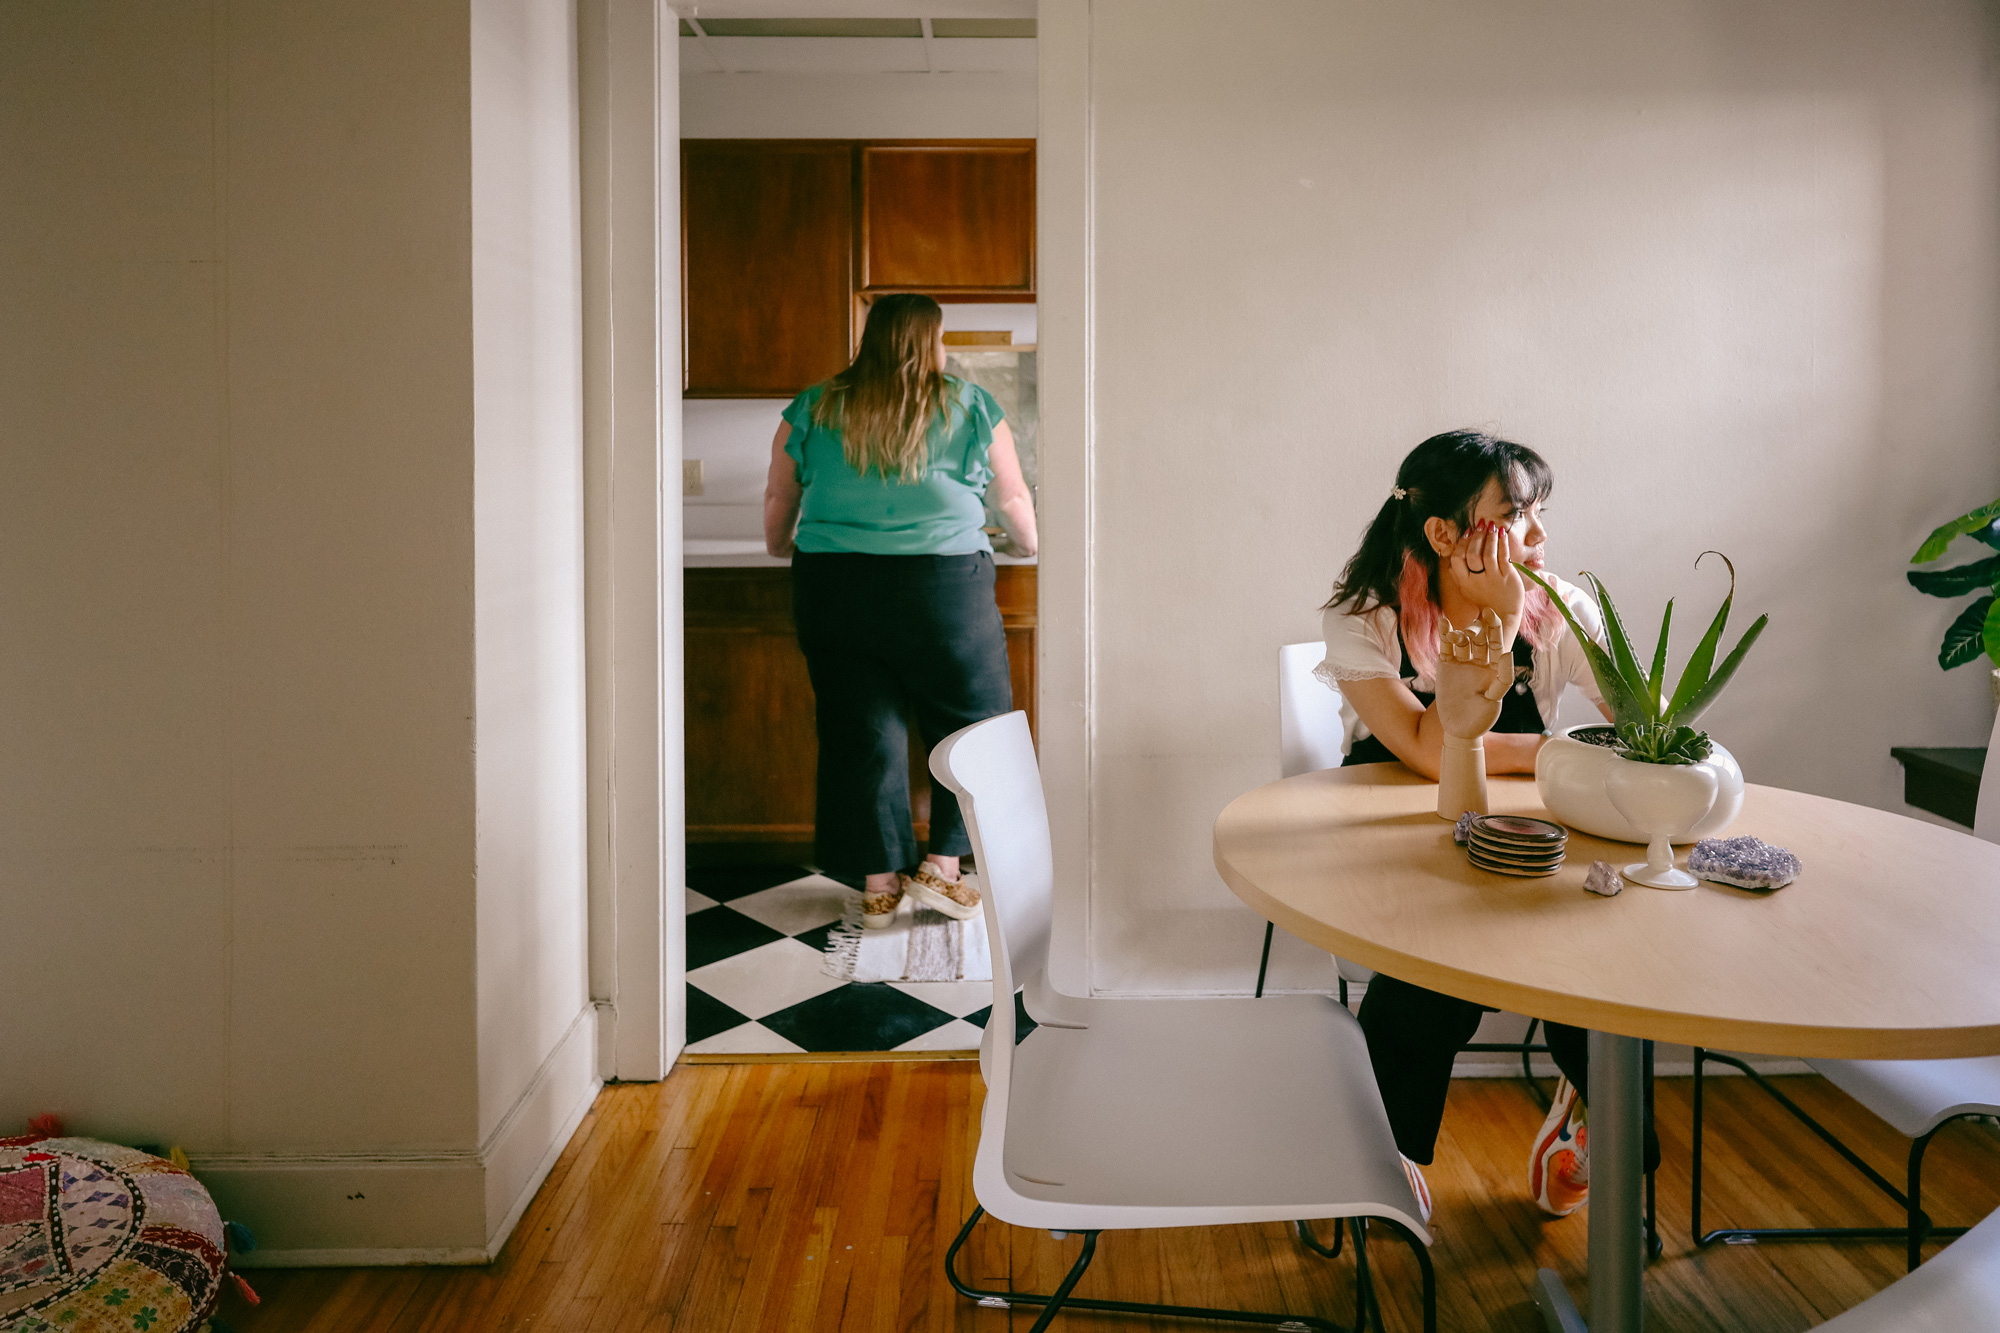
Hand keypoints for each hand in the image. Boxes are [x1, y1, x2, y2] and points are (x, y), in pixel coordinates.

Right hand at [1434, 607, 1514, 741]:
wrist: (1459, 729)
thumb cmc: (1482, 717)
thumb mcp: (1495, 698)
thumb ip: (1503, 676)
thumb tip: (1508, 652)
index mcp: (1495, 668)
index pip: (1496, 644)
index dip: (1495, 629)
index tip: (1492, 614)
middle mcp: (1480, 662)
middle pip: (1480, 639)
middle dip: (1480, 627)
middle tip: (1480, 614)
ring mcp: (1462, 663)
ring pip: (1462, 642)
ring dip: (1461, 633)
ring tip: (1459, 633)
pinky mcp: (1446, 666)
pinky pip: (1446, 647)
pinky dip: (1445, 635)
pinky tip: (1444, 623)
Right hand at [1441, 519, 1524, 639]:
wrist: (1503, 614)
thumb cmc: (1484, 600)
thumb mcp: (1466, 591)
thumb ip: (1457, 576)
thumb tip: (1448, 562)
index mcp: (1464, 582)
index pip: (1457, 559)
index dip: (1462, 543)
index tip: (1467, 532)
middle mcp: (1477, 581)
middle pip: (1472, 554)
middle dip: (1476, 536)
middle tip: (1480, 525)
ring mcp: (1493, 579)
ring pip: (1488, 553)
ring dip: (1489, 536)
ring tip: (1491, 525)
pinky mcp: (1508, 576)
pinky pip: (1504, 556)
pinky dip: (1502, 542)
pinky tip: (1502, 533)